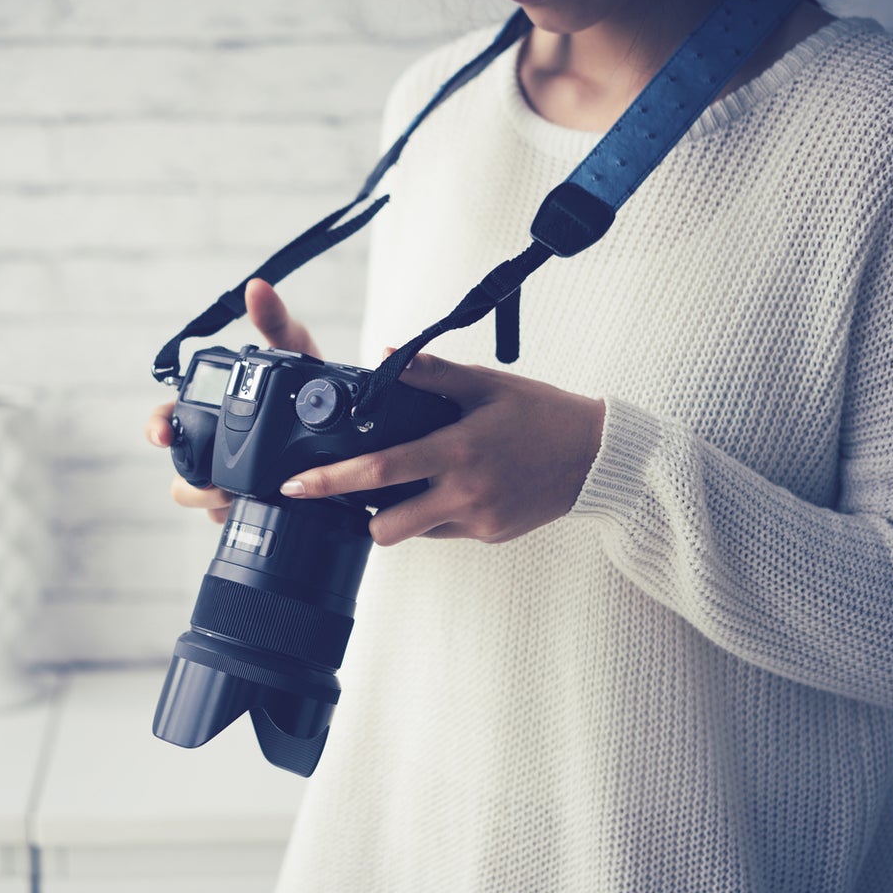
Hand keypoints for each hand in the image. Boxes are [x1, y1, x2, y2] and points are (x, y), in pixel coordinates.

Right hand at [145, 279, 320, 523]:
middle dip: (189, 481)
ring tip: (240, 498)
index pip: (168, 418)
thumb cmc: (307, 383)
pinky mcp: (251, 506)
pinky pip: (233, 519)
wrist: (349, 424)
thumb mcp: (295, 350)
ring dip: (214, 502)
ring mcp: (229, 480)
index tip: (162, 436)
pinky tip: (262, 512)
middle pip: (180, 470)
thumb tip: (257, 288)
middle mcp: (214, 447)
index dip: (157, 426)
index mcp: (212, 410)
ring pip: (203, 501)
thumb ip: (275, 323)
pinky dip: (241, 517)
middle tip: (214, 486)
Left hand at [279, 350, 604, 545]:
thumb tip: (385, 357)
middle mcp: (464, 494)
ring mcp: (477, 520)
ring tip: (406, 483)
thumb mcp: (486, 384)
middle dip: (356, 514)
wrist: (598, 457)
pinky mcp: (488, 536)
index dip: (330, 481)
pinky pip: (441, 531)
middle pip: (385, 527)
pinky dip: (431, 514)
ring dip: (397, 514)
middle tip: (344, 493)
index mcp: (457, 451)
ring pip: (412, 532)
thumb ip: (431, 373)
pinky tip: (445, 487)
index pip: (378, 471)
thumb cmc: (542, 414)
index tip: (295, 486)